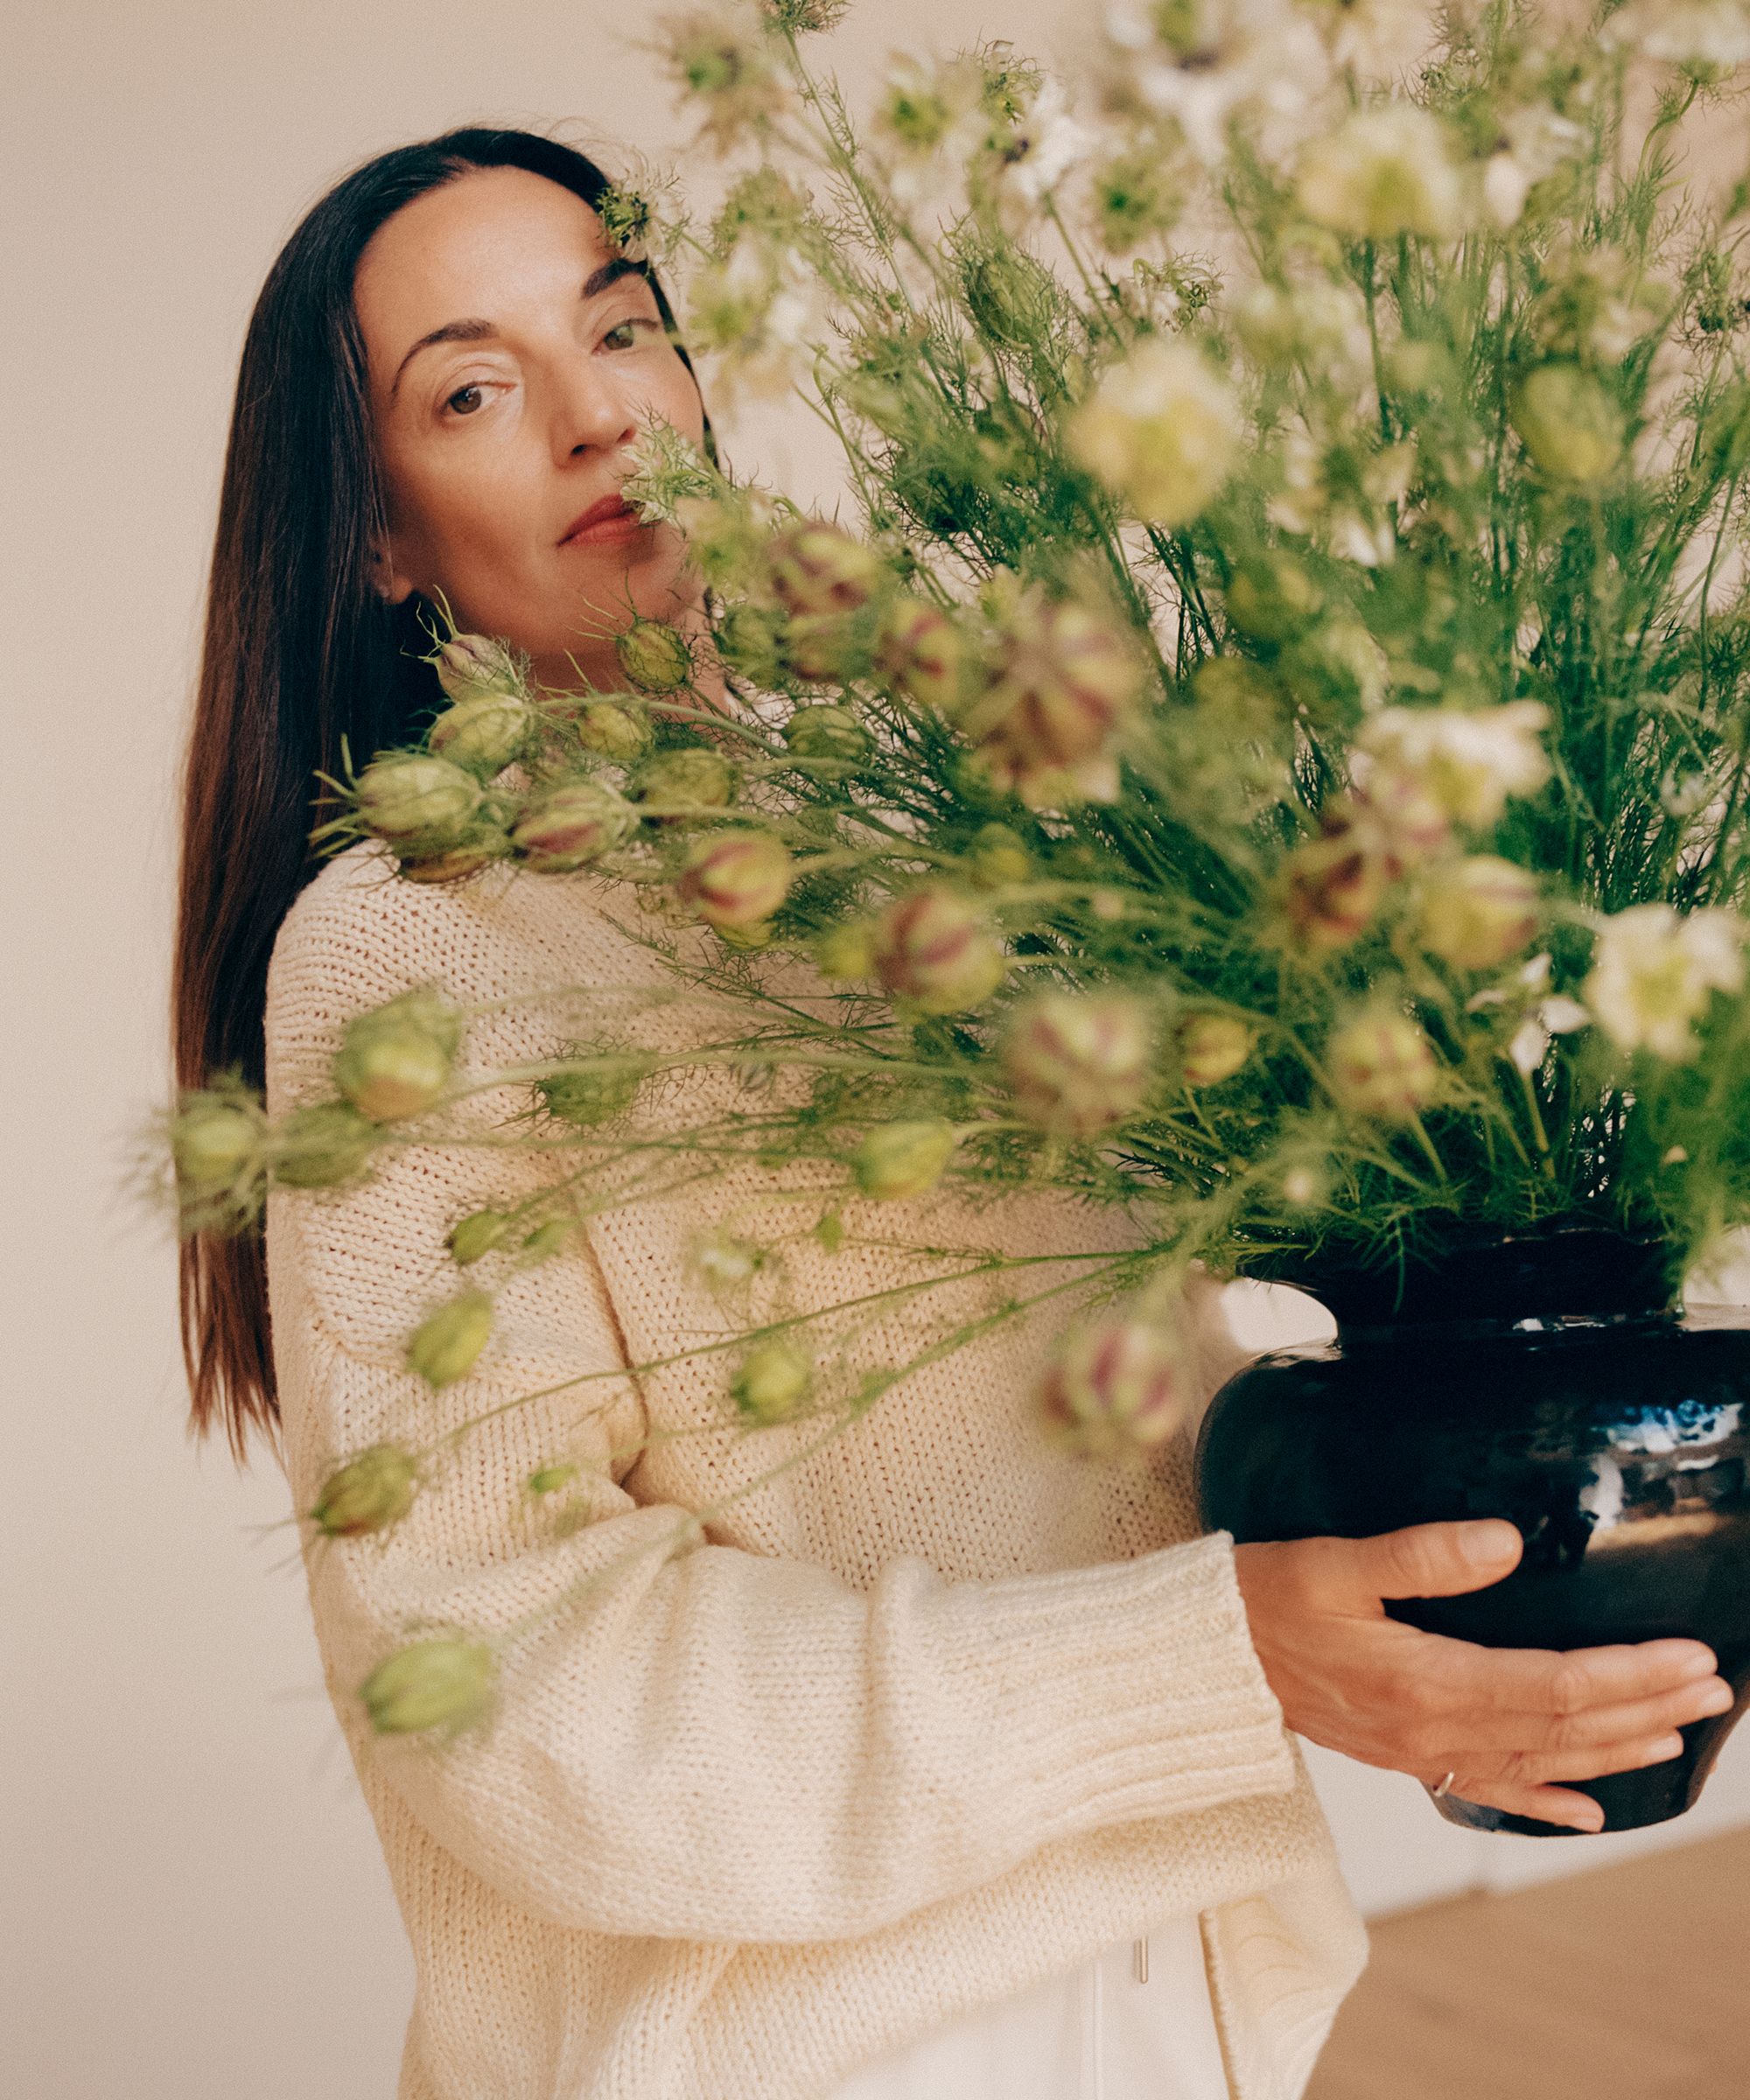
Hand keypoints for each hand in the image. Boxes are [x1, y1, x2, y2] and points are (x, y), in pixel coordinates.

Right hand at [1232, 1519, 1732, 1830]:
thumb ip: (1422, 1552)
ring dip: (1614, 1750)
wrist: (1199, 1662)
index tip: (1689, 1655)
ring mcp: (1417, 1753)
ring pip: (1539, 1761)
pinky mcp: (1400, 1757)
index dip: (1630, 1673)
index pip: (1555, 1684)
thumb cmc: (1258, 1601)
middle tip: (1712, 1687)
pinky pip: (1487, 1790)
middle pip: (1563, 1727)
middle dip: (1645, 1706)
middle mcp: (1431, 1731)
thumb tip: (1506, 1543)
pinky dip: (1543, 1802)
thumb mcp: (1333, 1559)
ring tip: (1676, 1732)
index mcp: (1423, 1682)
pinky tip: (1586, 1812)